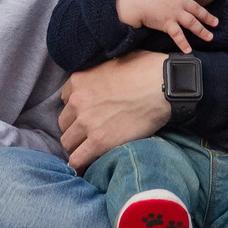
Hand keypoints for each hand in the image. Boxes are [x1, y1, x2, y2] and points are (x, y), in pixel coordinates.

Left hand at [58, 51, 171, 170]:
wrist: (162, 85)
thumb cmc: (145, 69)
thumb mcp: (113, 61)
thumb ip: (98, 74)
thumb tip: (103, 82)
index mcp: (78, 80)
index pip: (65, 101)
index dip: (77, 110)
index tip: (88, 115)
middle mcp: (77, 101)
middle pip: (64, 124)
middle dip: (76, 129)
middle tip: (92, 134)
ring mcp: (86, 122)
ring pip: (68, 143)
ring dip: (78, 147)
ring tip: (92, 150)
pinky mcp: (99, 141)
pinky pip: (77, 159)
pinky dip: (80, 164)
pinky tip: (87, 167)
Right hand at [116, 0, 221, 54]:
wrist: (135, 1)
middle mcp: (180, 3)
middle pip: (198, 10)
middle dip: (208, 17)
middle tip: (216, 23)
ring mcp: (175, 14)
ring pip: (193, 24)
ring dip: (202, 31)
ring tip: (210, 37)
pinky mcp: (167, 24)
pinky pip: (177, 35)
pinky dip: (183, 43)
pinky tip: (189, 51)